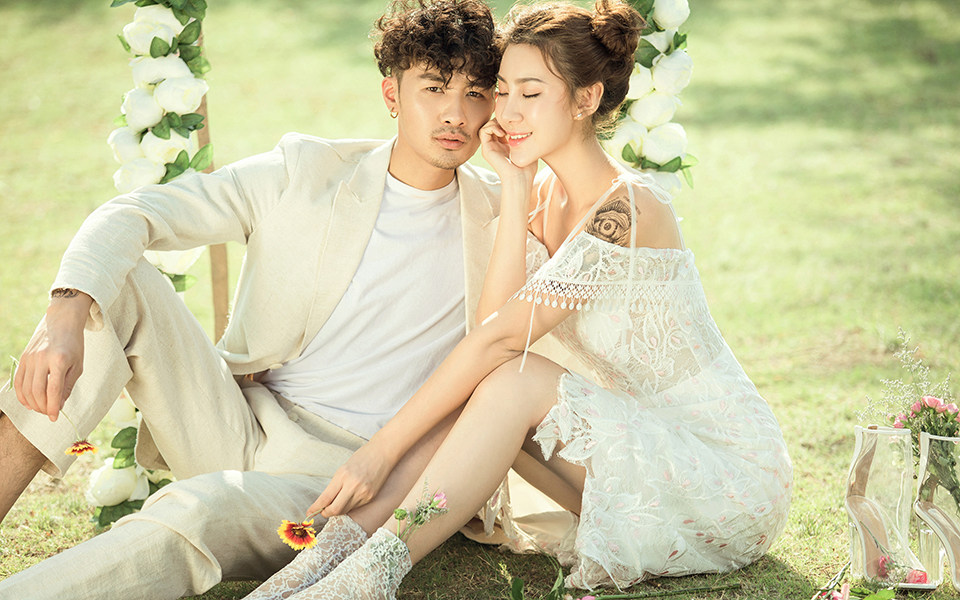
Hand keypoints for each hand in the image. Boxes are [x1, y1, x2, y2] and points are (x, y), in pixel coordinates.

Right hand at [14, 292, 91, 420]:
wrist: (62, 322)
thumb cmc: (74, 345)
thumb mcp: (78, 366)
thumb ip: (67, 387)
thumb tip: (58, 406)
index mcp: (60, 361)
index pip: (53, 391)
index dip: (52, 407)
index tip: (54, 418)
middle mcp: (42, 359)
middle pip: (37, 392)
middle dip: (42, 407)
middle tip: (49, 412)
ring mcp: (30, 358)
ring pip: (26, 389)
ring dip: (33, 403)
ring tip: (41, 408)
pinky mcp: (23, 358)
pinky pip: (18, 381)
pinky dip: (22, 395)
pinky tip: (29, 402)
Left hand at [306, 441, 394, 518]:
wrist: (383, 452)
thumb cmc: (361, 458)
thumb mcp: (343, 469)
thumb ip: (335, 485)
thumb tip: (325, 502)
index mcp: (342, 476)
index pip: (325, 498)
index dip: (316, 508)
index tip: (310, 512)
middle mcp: (353, 486)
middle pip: (335, 510)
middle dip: (326, 513)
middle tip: (323, 511)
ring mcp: (363, 492)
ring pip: (346, 510)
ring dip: (339, 509)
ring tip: (338, 502)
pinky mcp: (371, 497)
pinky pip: (356, 506)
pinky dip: (350, 505)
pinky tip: (351, 497)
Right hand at [479, 118, 537, 192]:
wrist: (520, 179)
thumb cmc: (527, 168)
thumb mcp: (529, 148)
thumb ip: (527, 137)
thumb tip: (530, 125)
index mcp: (505, 145)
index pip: (502, 126)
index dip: (508, 121)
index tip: (517, 123)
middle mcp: (496, 146)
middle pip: (494, 124)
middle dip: (501, 120)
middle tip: (510, 124)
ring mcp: (490, 148)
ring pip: (487, 126)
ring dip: (495, 122)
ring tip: (505, 128)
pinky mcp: (486, 150)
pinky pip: (483, 131)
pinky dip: (491, 127)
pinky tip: (502, 132)